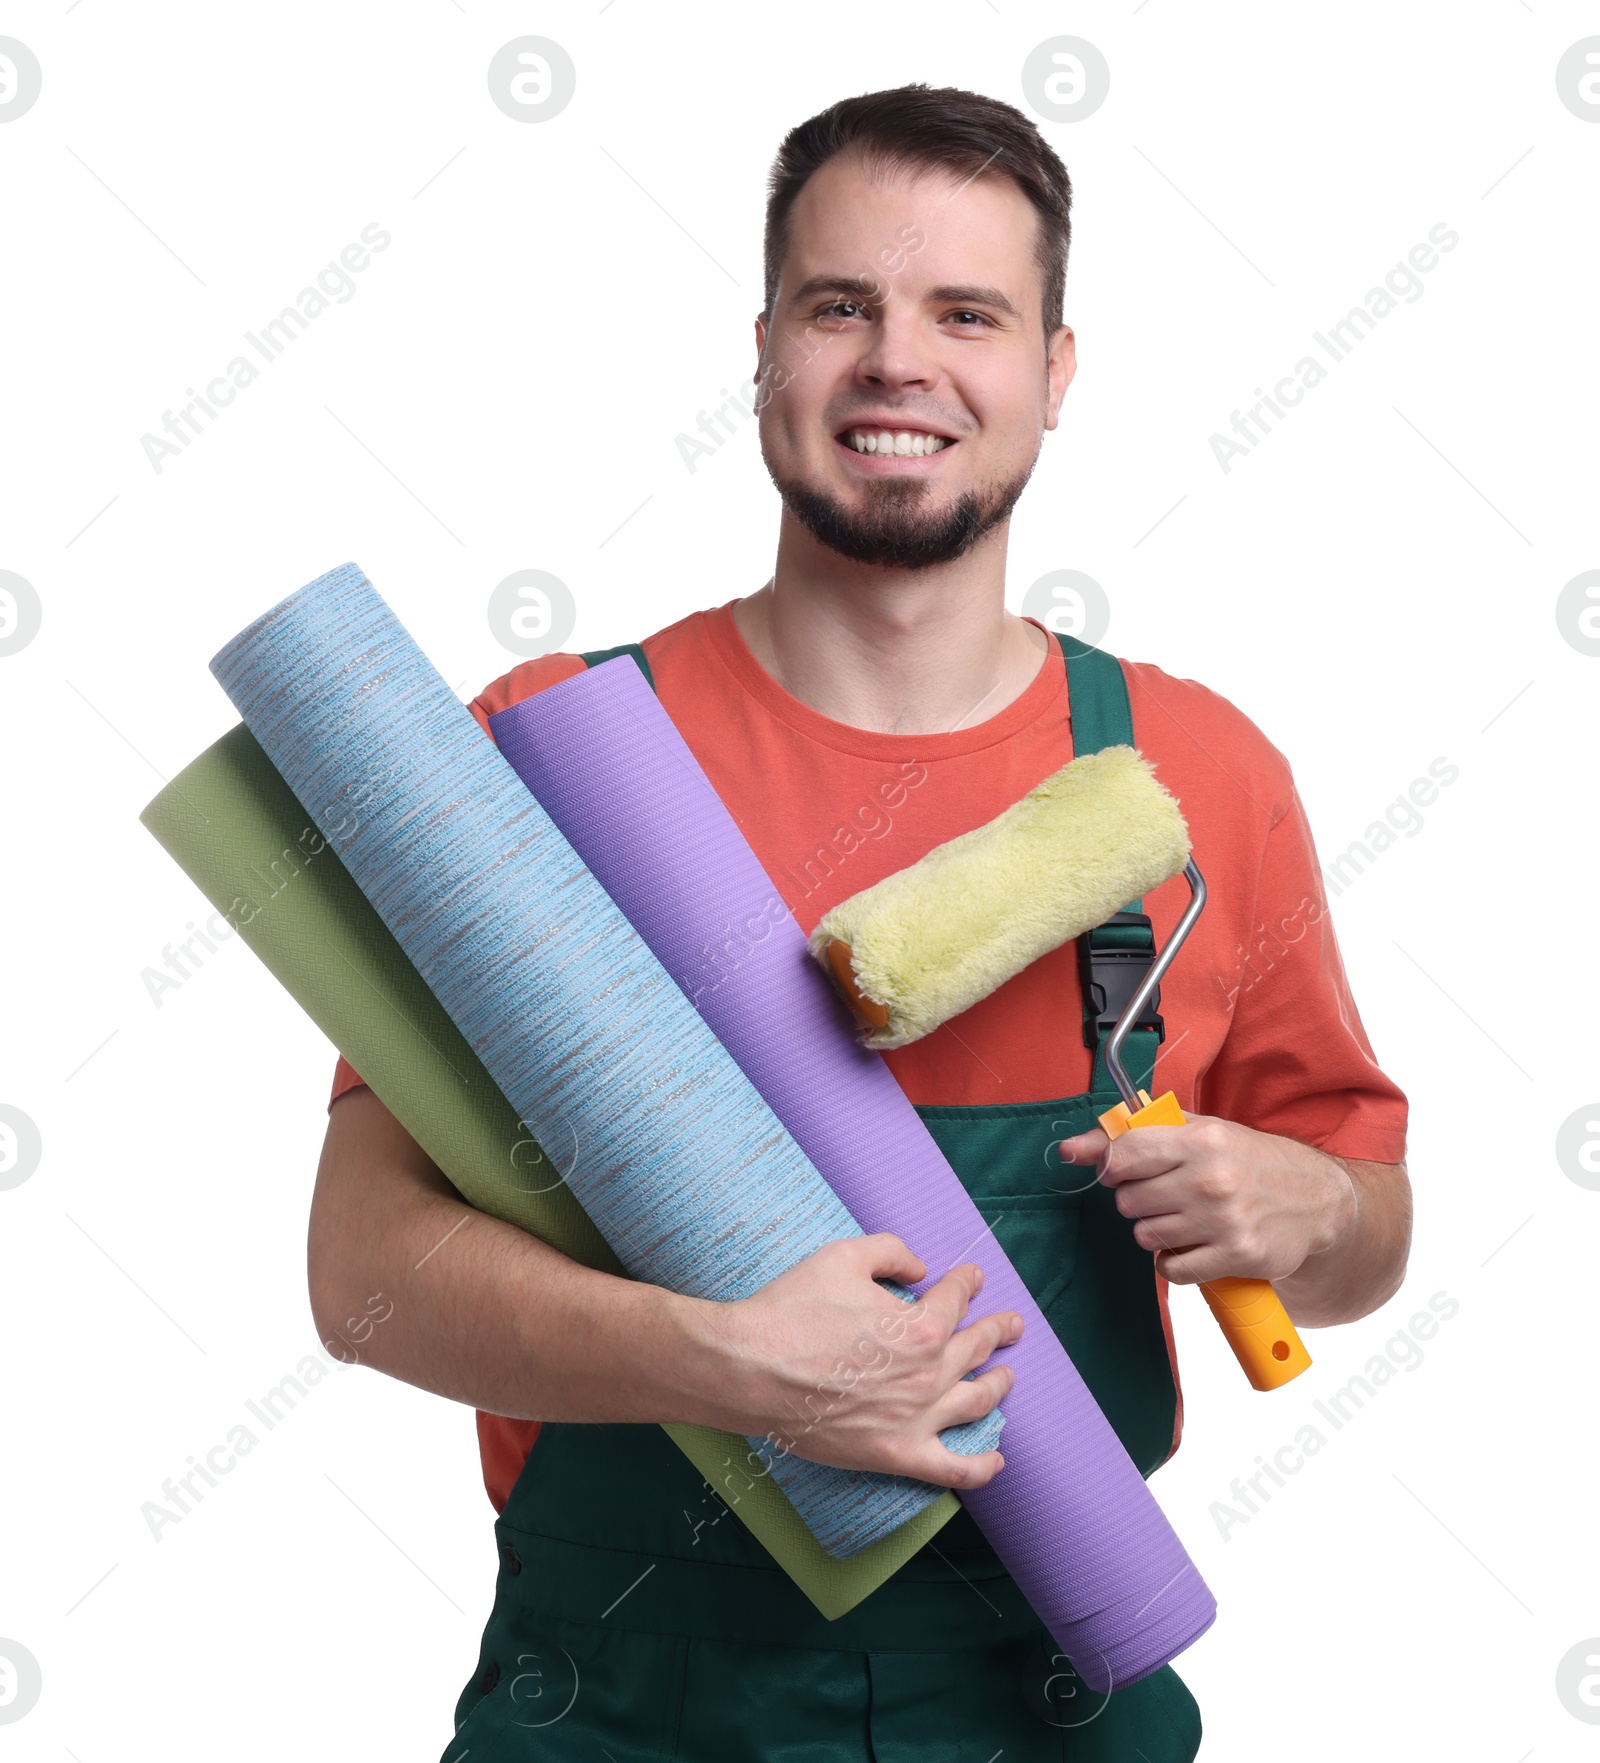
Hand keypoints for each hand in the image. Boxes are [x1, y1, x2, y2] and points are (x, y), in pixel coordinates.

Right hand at [686, 1233, 1022, 1488]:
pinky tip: (997, 1458)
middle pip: (975, 1348)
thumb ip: (891, 1251)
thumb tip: (920, 1267)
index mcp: (920, 1326)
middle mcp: (928, 1374)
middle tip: (1010, 1325)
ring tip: (1007, 1376)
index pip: (956, 1298)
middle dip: (996, 1330)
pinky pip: (954, 1469)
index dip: (968, 1283)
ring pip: (975, 1402)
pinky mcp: (895, 1454)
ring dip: (997, 1385)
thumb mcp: (843, 1256)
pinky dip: (981, 1467)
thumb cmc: (792, 1310)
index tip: (973, 1278)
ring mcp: (915, 1419)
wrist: (750, 1369)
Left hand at [1056, 1114, 1354, 1286]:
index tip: (1120, 1171)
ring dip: (1157, 1230)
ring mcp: (1225, 1221)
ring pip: (1146, 1236)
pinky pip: (1172, 1268)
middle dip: (1139, 1200)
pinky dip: (1174, 1261)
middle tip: (1166, 1195)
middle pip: (1129, 1201)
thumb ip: (1135, 1135)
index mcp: (1201, 1140)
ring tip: (1185, 1218)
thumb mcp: (1200, 1132)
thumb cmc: (1249, 1160)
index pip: (1124, 1155)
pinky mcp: (1236, 1256)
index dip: (1111, 1167)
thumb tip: (1072, 1148)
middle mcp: (1212, 1179)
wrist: (1317, 1201)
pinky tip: (1195, 1244)